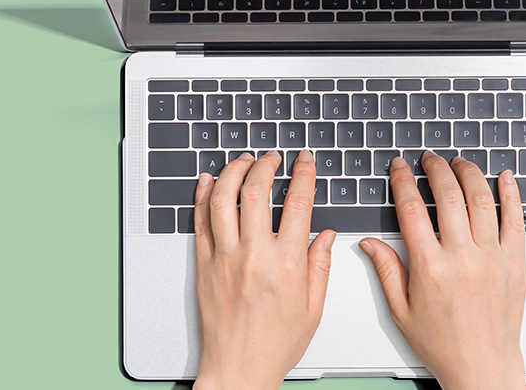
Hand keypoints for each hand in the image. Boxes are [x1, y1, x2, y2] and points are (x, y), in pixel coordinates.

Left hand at [192, 151, 335, 389]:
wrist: (238, 369)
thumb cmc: (274, 344)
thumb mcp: (313, 308)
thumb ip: (321, 266)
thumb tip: (325, 235)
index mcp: (287, 264)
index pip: (298, 203)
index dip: (303, 174)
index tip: (305, 160)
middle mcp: (254, 255)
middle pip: (256, 191)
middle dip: (266, 165)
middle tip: (272, 157)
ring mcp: (224, 258)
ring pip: (223, 199)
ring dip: (233, 172)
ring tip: (243, 161)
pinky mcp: (204, 265)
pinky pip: (199, 221)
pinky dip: (202, 195)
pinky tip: (208, 181)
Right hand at [359, 152, 525, 389]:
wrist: (483, 367)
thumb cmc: (443, 343)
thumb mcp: (401, 310)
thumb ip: (387, 270)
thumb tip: (370, 242)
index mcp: (430, 268)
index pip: (412, 209)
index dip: (403, 181)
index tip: (400, 168)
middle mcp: (462, 258)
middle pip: (448, 195)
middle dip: (436, 169)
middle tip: (429, 158)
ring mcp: (492, 258)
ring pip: (481, 200)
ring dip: (469, 174)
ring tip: (459, 163)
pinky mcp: (516, 263)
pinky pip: (516, 219)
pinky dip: (511, 194)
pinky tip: (505, 178)